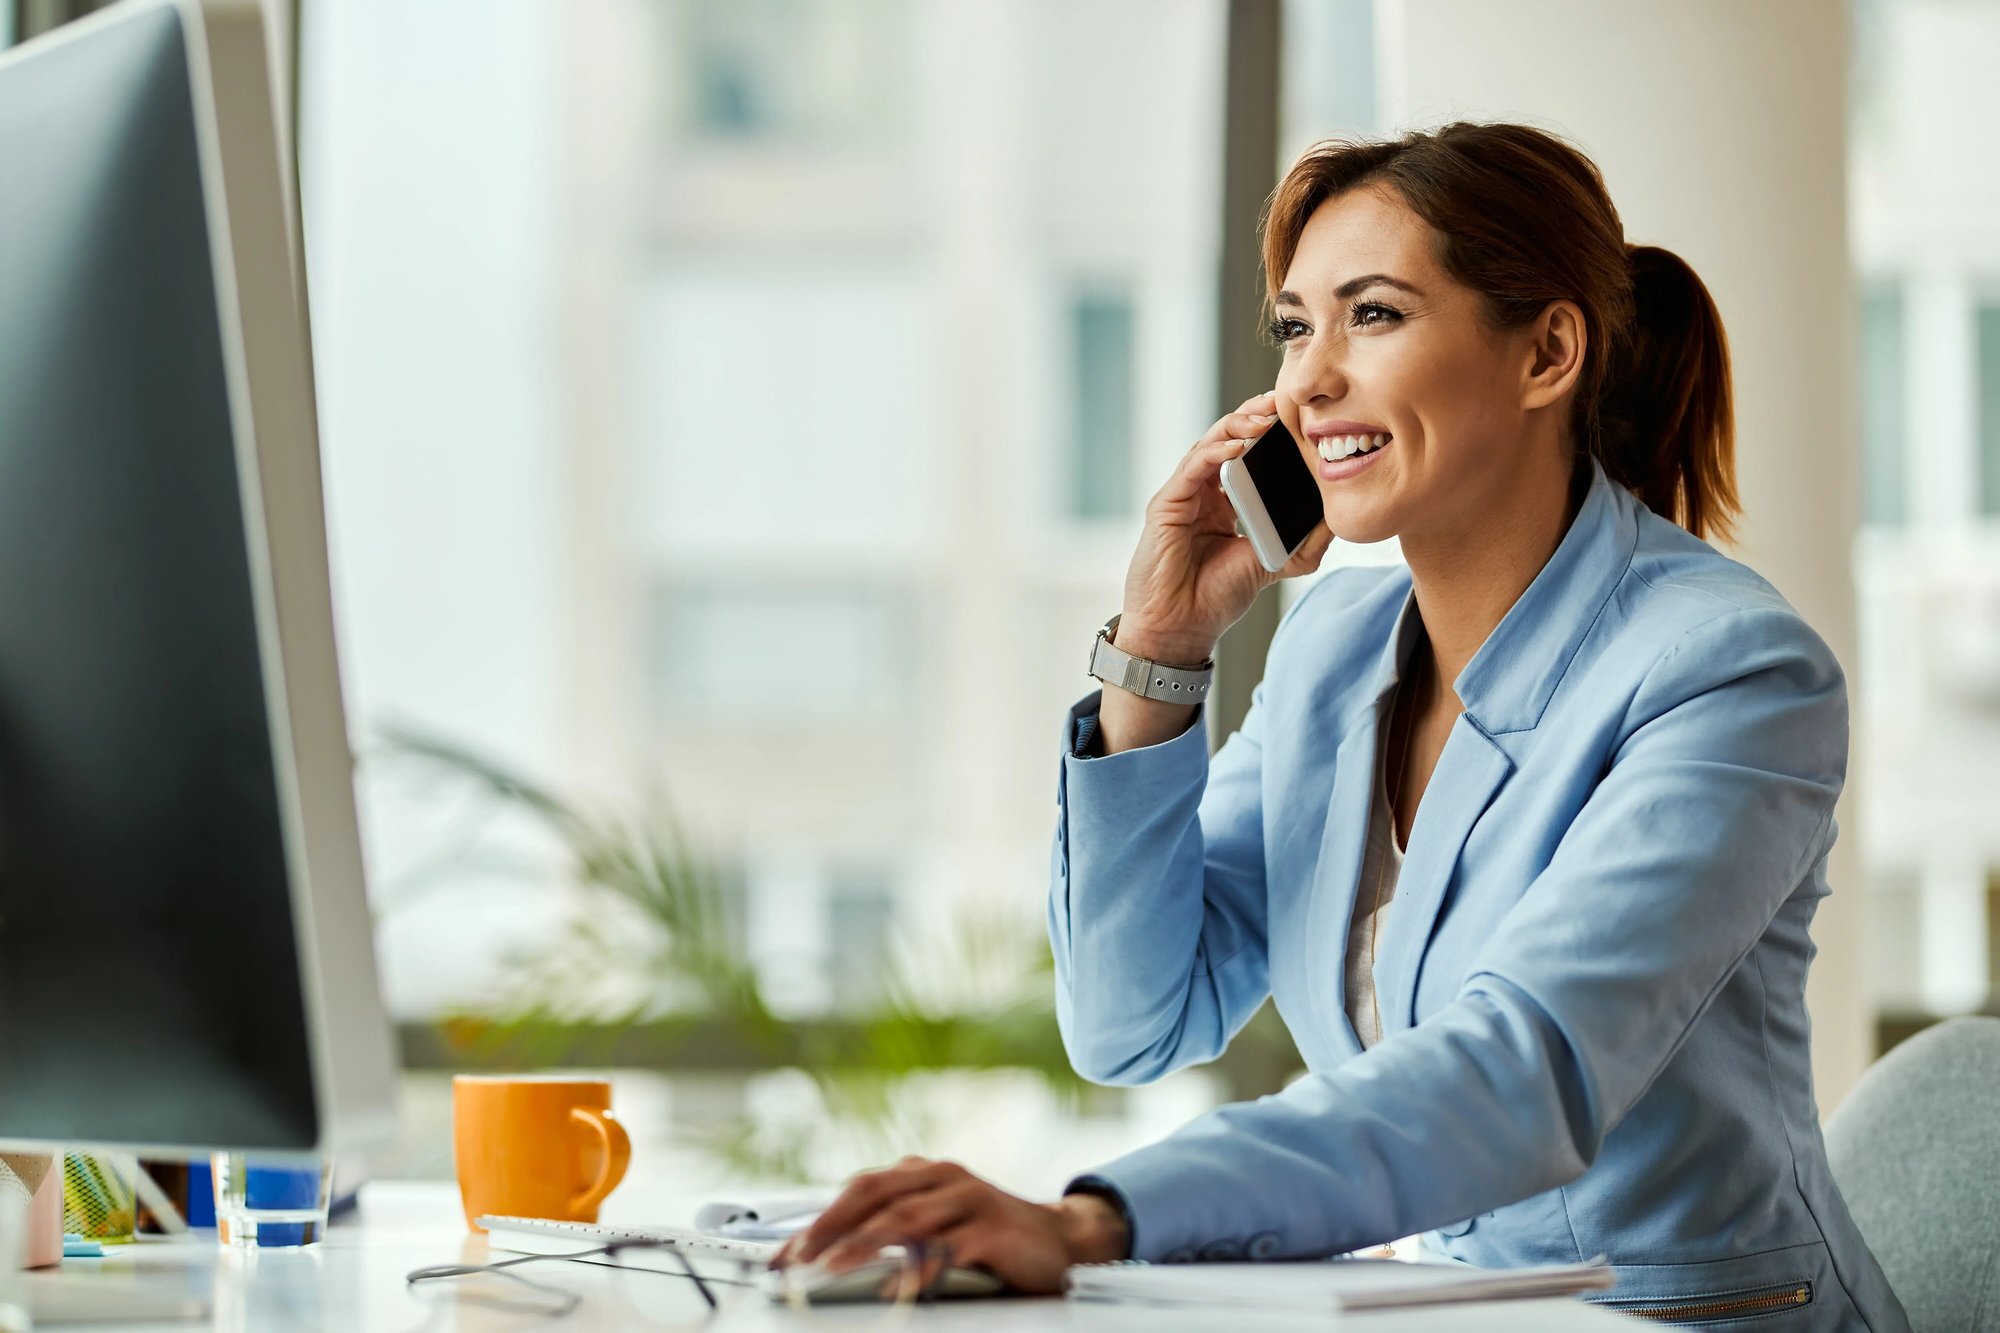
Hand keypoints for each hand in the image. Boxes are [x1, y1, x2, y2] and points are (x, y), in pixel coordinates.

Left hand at [771, 1157, 1128, 1295]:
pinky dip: (918, 1267)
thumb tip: (830, 1255)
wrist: (1061, 1239)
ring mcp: (969, 1198)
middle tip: (797, 1257)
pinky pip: (948, 1246)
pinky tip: (897, 1286)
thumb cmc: (988, 1234)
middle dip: (828, 1226)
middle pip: (873, 1194)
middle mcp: (942, 1176)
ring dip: (861, 1245)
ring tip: (830, 1269)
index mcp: (922, 1173)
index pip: (858, 1189)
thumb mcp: (936, 1225)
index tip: (783, 1254)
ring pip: (904, 1218)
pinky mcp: (993, 1227)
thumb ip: (894, 1230)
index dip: (817, 1219)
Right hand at [1117, 390, 1334, 665]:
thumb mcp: (1270, 565)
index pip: (1249, 454)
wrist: (1180, 628)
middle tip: (1284, 401)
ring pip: (1210, 443)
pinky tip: (1242, 444)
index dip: (1272, 432)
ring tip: (1267, 416)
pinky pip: (1193, 467)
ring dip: (1239, 424)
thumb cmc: (1214, 598)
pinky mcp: (1167, 504)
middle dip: (1256, 415)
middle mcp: (1202, 492)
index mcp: (1224, 502)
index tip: (1301, 417)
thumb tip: (1338, 520)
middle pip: (1228, 438)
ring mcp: (1183, 495)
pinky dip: (1218, 451)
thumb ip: (1301, 544)